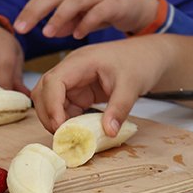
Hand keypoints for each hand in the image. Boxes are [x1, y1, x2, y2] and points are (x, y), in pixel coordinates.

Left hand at [14, 0, 159, 39]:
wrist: (142, 8)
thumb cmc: (109, 11)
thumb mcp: (84, 18)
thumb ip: (67, 23)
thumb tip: (49, 31)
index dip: (30, 9)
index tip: (17, 28)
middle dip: (37, 10)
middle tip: (22, 28)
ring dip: (60, 15)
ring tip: (48, 33)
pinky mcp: (117, 2)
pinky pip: (100, 10)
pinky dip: (87, 22)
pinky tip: (78, 34)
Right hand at [32, 37, 172, 135]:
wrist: (148, 56)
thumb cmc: (139, 63)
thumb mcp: (132, 85)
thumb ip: (120, 108)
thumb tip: (108, 132)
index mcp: (81, 61)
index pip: (53, 81)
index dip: (51, 104)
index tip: (59, 126)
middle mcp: (72, 69)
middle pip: (44, 90)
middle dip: (48, 114)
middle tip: (61, 136)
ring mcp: (74, 81)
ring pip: (51, 100)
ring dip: (55, 118)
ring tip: (70, 136)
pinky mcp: (80, 91)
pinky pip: (65, 107)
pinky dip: (67, 120)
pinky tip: (78, 131)